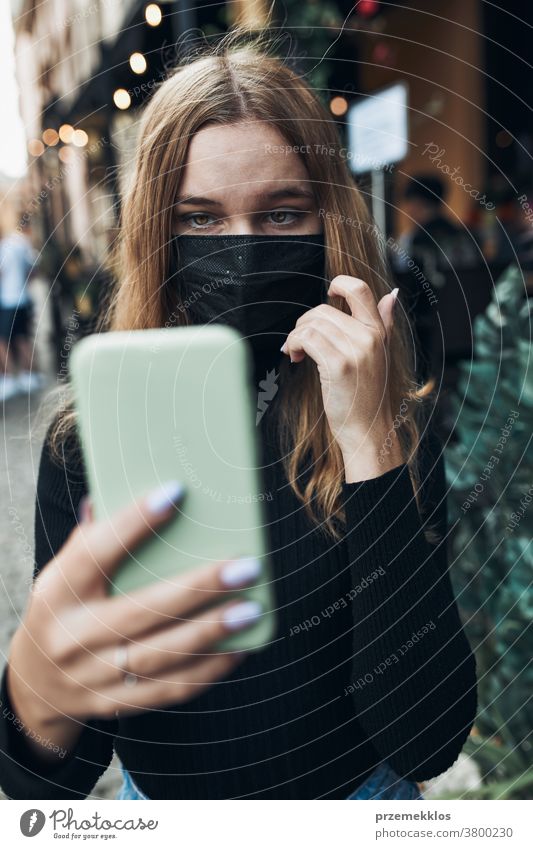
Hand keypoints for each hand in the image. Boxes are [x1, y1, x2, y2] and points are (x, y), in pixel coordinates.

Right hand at [7, 482, 260, 739]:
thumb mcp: (62, 573)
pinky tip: (239, 648)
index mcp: (58, 591)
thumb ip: (92, 537)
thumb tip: (116, 491)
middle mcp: (73, 635)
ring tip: (252, 608)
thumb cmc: (63, 610)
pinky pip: (169, 689)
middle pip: (143, 609)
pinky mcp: (116, 703)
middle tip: (246, 568)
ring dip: (212, 631)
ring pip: (162, 654)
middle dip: (200, 588)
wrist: (35, 684)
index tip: (177, 493)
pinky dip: (208, 669)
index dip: (135, 522)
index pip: (96, 551)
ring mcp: (93, 675)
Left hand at [280, 276, 403, 480]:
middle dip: (304, 323)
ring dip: (296, 336)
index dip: (340, 284)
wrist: (368, 430)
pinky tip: (294, 357)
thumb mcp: (380, 355)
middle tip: (300, 342)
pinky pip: (306, 339)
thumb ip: (384, 324)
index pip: (361, 290)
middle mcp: (369, 337)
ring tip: (296, 351)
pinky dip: (294, 345)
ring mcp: (355, 350)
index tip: (328, 295)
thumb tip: (392, 296)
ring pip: (311, 324)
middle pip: (323, 310)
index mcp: (378, 332)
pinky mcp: (338, 365)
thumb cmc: (369, 396)